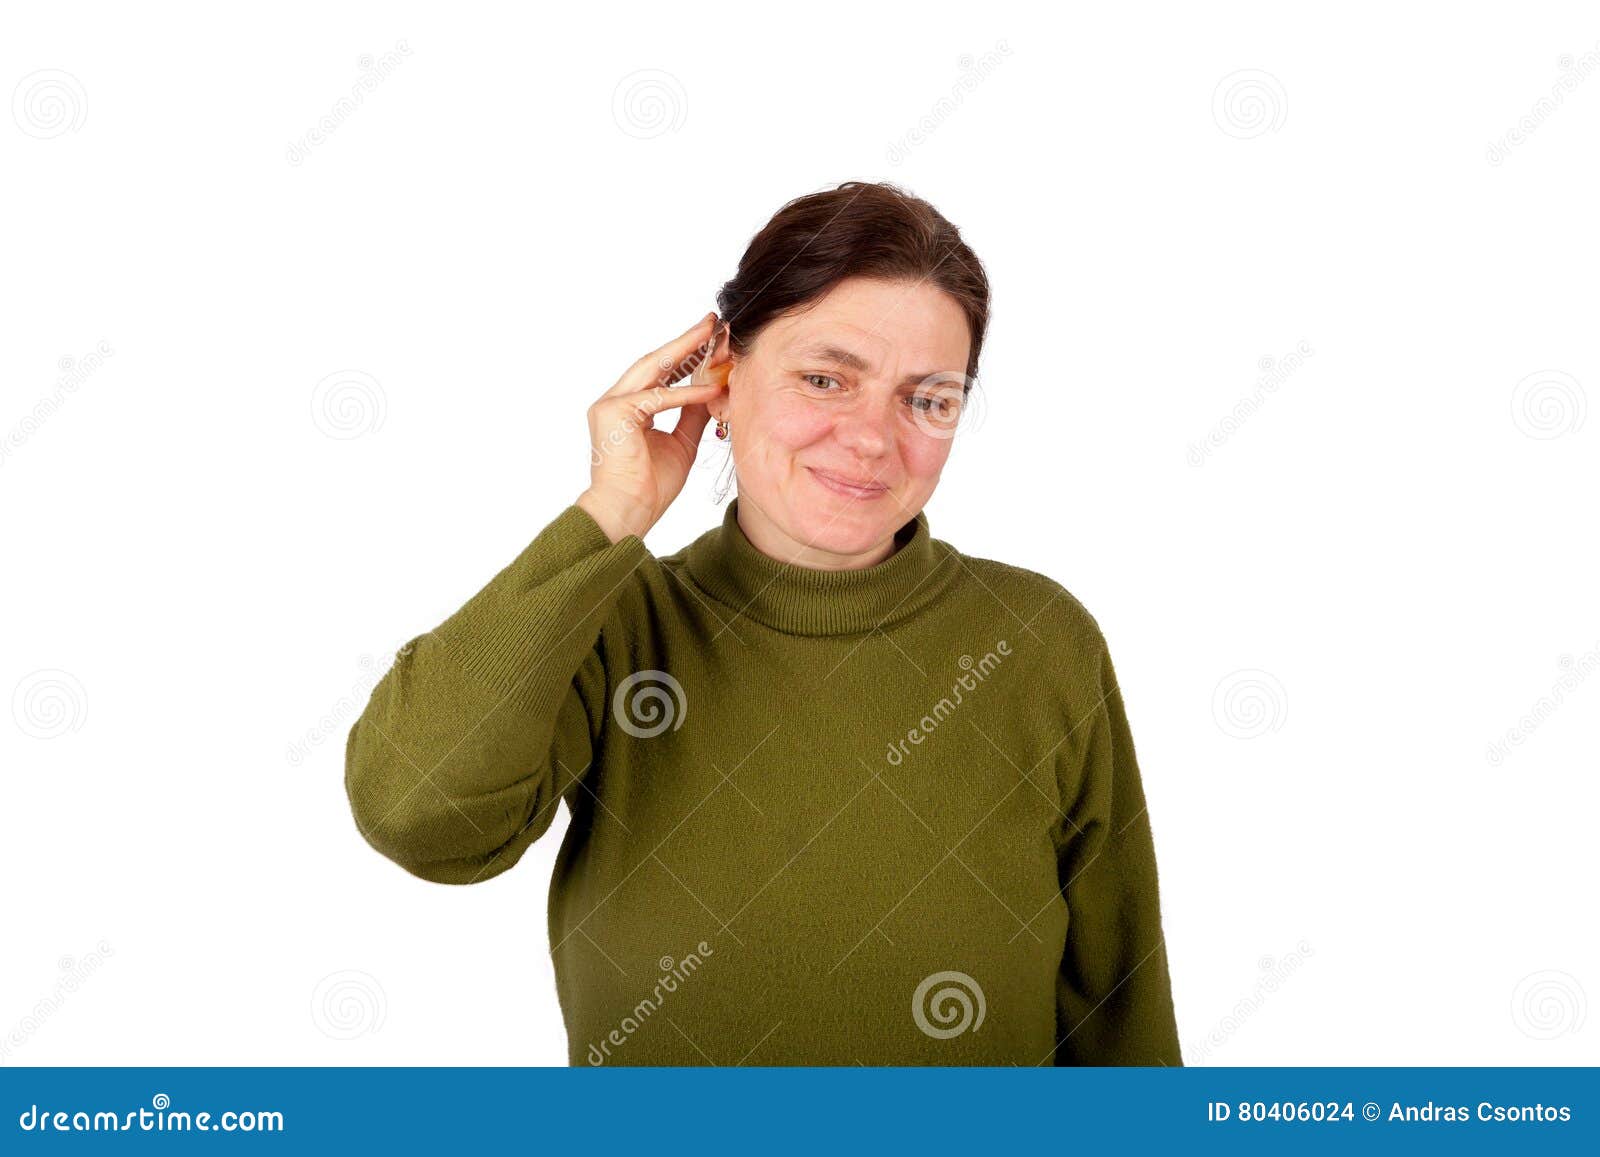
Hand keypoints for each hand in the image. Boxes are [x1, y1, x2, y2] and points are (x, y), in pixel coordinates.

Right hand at [577, 311, 730, 541]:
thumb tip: (712, 390)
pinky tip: (712, 388)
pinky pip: (658, 398)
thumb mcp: (681, 443)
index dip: (685, 354)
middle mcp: (614, 400)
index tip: (711, 338)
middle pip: (655, 362)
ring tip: (713, 336)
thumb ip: (691, 414)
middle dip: (686, 341)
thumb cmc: (650, 487)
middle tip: (713, 322)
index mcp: (626, 407)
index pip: (658, 372)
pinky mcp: (615, 413)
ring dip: (685, 351)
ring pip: (653, 369)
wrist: (627, 513)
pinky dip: (686, 393)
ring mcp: (610, 405)